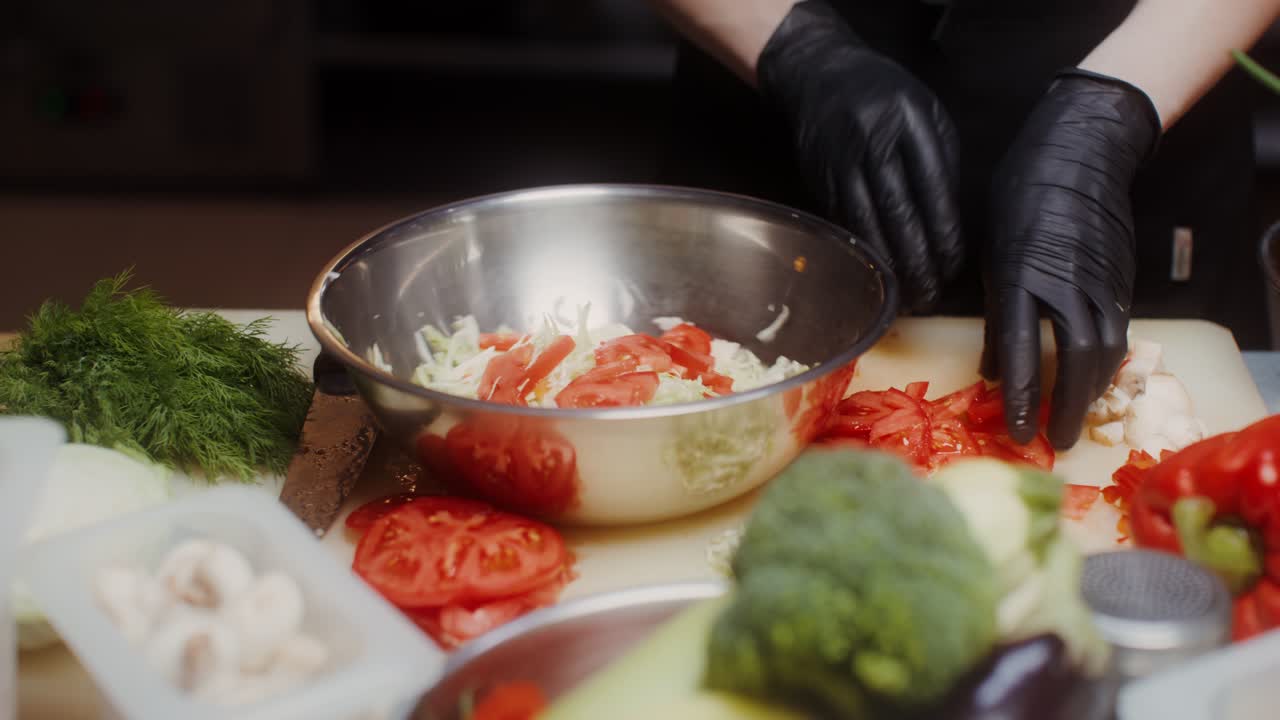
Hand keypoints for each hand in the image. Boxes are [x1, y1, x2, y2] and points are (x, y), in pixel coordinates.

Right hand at [756, 0, 962, 312]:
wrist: (818, 73)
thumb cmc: (884, 95)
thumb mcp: (924, 110)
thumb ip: (940, 158)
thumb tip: (948, 219)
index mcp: (909, 122)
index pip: (932, 188)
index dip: (943, 232)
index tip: (952, 264)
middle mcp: (872, 141)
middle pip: (898, 212)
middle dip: (916, 259)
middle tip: (930, 292)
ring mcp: (840, 161)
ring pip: (866, 223)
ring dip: (886, 264)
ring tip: (904, 294)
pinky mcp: (818, 177)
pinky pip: (842, 221)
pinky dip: (860, 249)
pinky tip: (873, 271)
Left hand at [982, 68, 1160, 448]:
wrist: (1081, 149)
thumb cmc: (1020, 195)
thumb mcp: (991, 251)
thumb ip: (994, 312)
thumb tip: (990, 370)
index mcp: (1021, 274)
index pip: (1018, 348)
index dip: (1020, 396)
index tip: (1018, 431)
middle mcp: (1065, 282)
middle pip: (1074, 357)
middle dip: (1066, 406)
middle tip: (1054, 440)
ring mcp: (1100, 280)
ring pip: (1104, 348)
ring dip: (1090, 390)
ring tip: (1074, 417)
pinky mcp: (1121, 278)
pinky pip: (1118, 329)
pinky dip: (1106, 361)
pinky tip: (1094, 379)